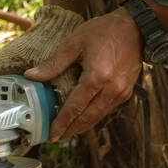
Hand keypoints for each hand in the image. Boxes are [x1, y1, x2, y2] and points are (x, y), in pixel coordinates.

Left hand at [25, 9, 142, 141]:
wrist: (135, 29)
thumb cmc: (104, 32)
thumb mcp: (74, 43)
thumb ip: (54, 63)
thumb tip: (32, 76)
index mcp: (96, 77)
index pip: (76, 106)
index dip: (63, 122)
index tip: (53, 134)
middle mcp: (111, 89)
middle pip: (88, 117)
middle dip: (72, 129)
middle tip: (57, 137)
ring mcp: (121, 93)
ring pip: (99, 116)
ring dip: (83, 125)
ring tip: (68, 131)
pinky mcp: (126, 93)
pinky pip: (106, 109)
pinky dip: (94, 116)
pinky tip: (84, 117)